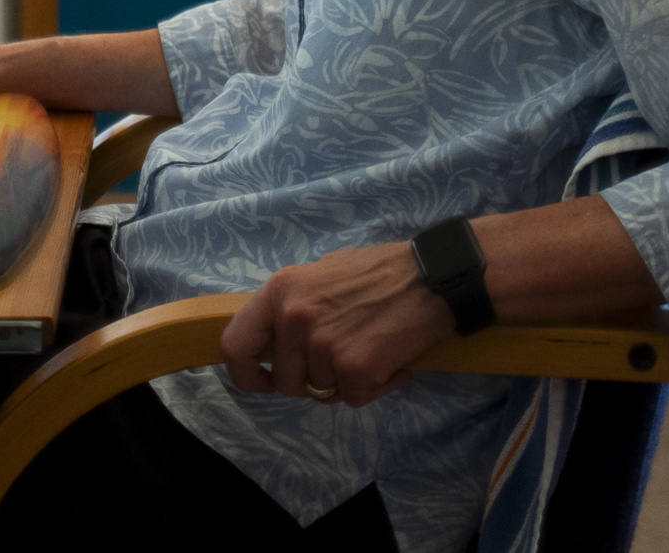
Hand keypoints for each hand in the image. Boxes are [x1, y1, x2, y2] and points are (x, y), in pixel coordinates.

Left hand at [218, 239, 455, 409]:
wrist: (432, 278)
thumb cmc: (380, 272)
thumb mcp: (322, 272)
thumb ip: (294, 303)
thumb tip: (275, 337)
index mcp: (280, 291)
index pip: (236, 345)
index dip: (246, 373)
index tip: (264, 380)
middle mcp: (294, 318)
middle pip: (285, 381)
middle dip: (312, 380)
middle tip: (342, 359)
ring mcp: (323, 345)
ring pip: (321, 391)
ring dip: (346, 381)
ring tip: (371, 349)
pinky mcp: (354, 368)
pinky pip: (353, 397)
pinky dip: (374, 387)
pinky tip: (391, 361)